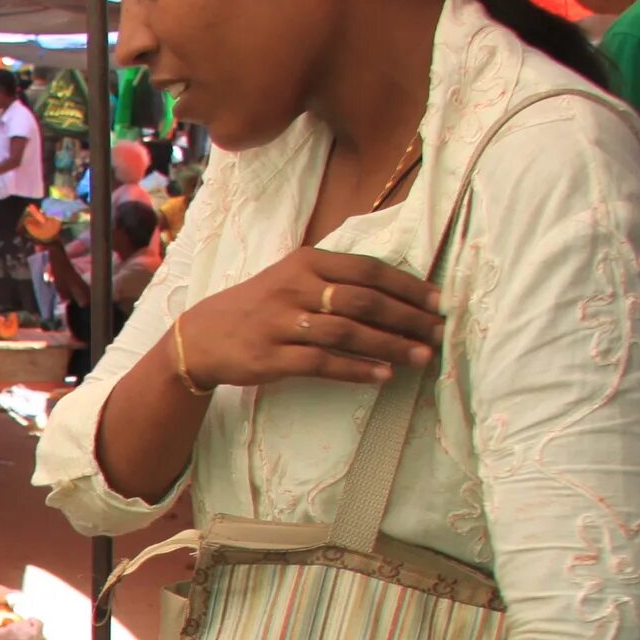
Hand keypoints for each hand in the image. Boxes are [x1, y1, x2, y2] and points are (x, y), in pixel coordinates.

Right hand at [172, 247, 440, 391]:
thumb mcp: (293, 279)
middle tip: (438, 333)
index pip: (369, 270)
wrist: (201, 336)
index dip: (408, 286)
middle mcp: (295, 288)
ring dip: (390, 346)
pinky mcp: (271, 357)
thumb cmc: (259, 307)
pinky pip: (322, 363)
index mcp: (307, 263)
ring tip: (421, 358)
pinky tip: (383, 376)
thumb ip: (336, 280)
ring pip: (347, 333)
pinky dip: (356, 370)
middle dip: (407, 318)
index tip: (438, 301)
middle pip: (363, 301)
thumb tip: (396, 295)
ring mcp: (281, 323)